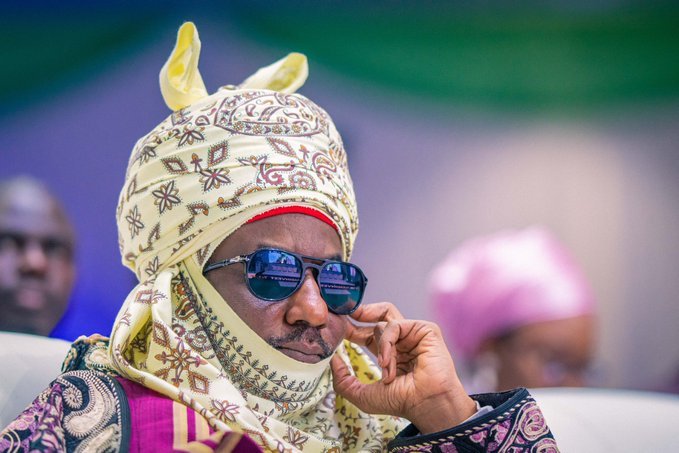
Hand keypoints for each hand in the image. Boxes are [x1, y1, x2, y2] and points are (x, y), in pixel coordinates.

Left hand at [330, 302, 475, 433]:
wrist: (426, 404)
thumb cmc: (401, 402)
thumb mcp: (362, 394)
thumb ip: (343, 380)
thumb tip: (333, 359)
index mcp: (389, 354)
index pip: (367, 333)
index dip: (352, 328)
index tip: (338, 325)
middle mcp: (401, 342)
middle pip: (379, 316)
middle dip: (361, 314)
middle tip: (346, 316)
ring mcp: (413, 335)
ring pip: (386, 320)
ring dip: (379, 343)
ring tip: (382, 364)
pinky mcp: (425, 330)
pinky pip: (397, 325)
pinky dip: (388, 342)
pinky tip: (389, 361)